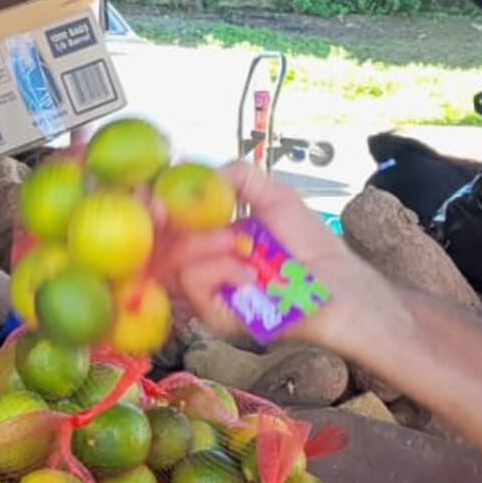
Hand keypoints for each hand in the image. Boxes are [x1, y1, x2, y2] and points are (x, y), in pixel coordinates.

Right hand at [164, 162, 388, 355]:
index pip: (161, 224)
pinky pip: (194, 284)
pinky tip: (249, 272)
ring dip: (204, 243)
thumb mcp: (272, 195)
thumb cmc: (307, 242)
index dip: (146, 206)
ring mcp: (206, 292)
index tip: (146, 191)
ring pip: (172, 262)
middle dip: (159, 221)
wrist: (335, 279)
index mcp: (209, 236)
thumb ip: (237, 176)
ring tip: (240, 242)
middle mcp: (201, 264)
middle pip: (154, 244)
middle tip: (164, 206)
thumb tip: (190, 166)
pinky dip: (221, 268)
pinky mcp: (215, 316)